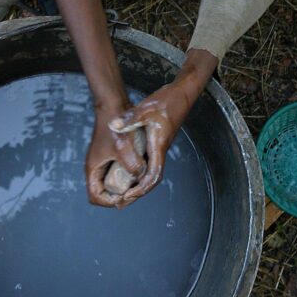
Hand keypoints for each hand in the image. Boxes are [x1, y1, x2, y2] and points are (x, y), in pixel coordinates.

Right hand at [86, 104, 146, 207]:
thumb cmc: (114, 126)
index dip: (109, 202)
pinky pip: (118, 172)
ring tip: (138, 186)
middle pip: (104, 192)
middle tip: (134, 195)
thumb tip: (140, 177)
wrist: (113, 107)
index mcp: (93, 168)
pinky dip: (127, 176)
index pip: (96, 196)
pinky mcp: (111, 155)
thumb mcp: (124, 147)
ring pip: (112, 183)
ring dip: (124, 187)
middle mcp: (97, 167)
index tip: (124, 198)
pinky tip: (140, 173)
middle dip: (119, 197)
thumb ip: (132, 164)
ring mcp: (104, 161)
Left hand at [106, 80, 192, 205]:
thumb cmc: (167, 101)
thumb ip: (130, 118)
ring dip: (137, 185)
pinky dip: (138, 172)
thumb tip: (114, 125)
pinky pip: (148, 163)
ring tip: (122, 194)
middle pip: (151, 180)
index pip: (152, 176)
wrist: (182, 93)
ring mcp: (159, 146)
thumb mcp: (146, 108)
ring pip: (150, 173)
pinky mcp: (157, 141)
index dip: (140, 190)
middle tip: (120, 203)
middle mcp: (160, 150)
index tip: (127, 197)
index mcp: (158, 146)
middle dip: (137, 193)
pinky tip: (127, 173)